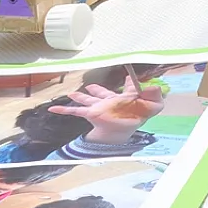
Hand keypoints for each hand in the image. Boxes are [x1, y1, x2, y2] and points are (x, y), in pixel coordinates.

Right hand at [48, 83, 164, 145]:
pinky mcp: (91, 113)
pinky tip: (53, 108)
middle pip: (101, 94)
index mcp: (124, 98)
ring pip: (87, 100)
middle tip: (90, 86)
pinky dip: (63, 110)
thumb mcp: (152, 104)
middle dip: (96, 90)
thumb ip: (154, 93)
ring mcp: (98, 107)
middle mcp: (109, 102)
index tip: (128, 77)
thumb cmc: (138, 116)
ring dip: (80, 97)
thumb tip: (152, 83)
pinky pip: (75, 111)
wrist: (126, 130)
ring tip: (72, 93)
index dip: (128, 83)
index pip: (126, 89)